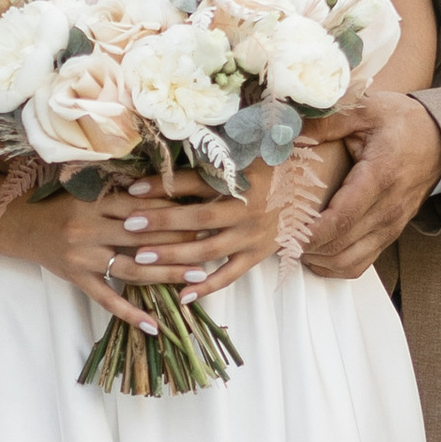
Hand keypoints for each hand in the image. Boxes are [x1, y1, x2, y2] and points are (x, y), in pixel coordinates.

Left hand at [88, 160, 308, 309]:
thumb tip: (174, 145)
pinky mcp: (258, 255)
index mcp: (241, 181)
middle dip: (160, 222)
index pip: (194, 183)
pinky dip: (207, 287)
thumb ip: (212, 157)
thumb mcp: (246, 153)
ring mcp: (252, 236)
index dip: (163, 185)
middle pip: (197, 218)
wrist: (311, 185)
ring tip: (141, 258)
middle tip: (128, 226)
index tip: (131, 188)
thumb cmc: (271, 164)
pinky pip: (230, 275)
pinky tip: (182, 296)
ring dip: (173, 255)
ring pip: (207, 250)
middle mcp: (246, 210)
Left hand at [298, 92, 440, 278]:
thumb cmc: (403, 123)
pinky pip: (360, 264)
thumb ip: (327, 120)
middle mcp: (388, 209)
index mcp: (380, 177)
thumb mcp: (367, 108)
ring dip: (318, 259)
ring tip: (293, 243)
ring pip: (349, 262)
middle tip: (277, 235)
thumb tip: (288, 131)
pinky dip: (334, 266)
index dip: (311, 233)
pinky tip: (315, 252)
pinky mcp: (390, 235)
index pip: (343, 219)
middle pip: (341, 246)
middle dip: (305, 247)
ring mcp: (391, 226)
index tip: (285, 232)